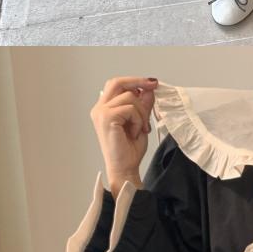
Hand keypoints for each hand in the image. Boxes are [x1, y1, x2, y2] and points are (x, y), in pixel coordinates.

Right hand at [90, 75, 157, 197]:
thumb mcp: (140, 121)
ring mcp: (101, 113)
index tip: (151, 83)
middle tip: (153, 85)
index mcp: (104, 109)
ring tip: (141, 128)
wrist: (124, 169)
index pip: (117, 85)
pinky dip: (139, 120)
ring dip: (141, 112)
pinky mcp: (107, 118)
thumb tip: (148, 88)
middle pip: (117, 82)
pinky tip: (136, 132)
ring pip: (129, 96)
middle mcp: (99, 109)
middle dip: (138, 82)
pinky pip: (130, 108)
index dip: (134, 81)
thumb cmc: (129, 150)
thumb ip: (142, 105)